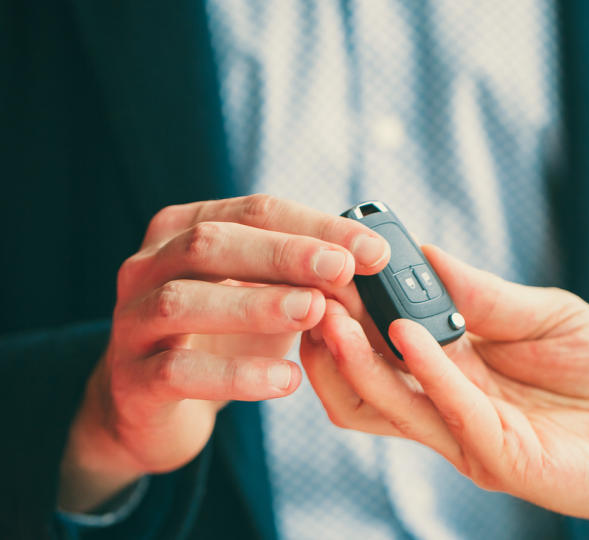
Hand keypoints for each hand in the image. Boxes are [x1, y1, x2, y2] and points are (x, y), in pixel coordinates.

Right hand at [59, 194, 389, 511]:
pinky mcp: (131, 380)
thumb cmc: (221, 337)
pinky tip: (286, 381)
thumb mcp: (263, 294)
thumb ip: (305, 274)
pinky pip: (177, 370)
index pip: (254, 212)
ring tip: (313, 313)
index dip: (316, 227)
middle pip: (211, 243)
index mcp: (184, 229)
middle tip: (342, 271)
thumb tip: (374, 261)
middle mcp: (148, 266)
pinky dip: (235, 376)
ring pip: (182, 301)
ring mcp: (130, 322)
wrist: (152, 408)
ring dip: (255, 305)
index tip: (373, 251)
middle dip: (284, 254)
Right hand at [300, 246, 588, 536]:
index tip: (331, 260)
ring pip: (387, 404)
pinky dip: (422, 370)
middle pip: (367, 378)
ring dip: (353, 359)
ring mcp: (467, 435)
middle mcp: (449, 404)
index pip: (385, 341)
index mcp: (455, 370)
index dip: (354, 306)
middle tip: (310, 287)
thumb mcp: (544, 314)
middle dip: (332, 335)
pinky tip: (405, 331)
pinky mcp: (496, 458)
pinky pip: (448, 411)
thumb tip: (425, 252)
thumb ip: (485, 294)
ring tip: (329, 311)